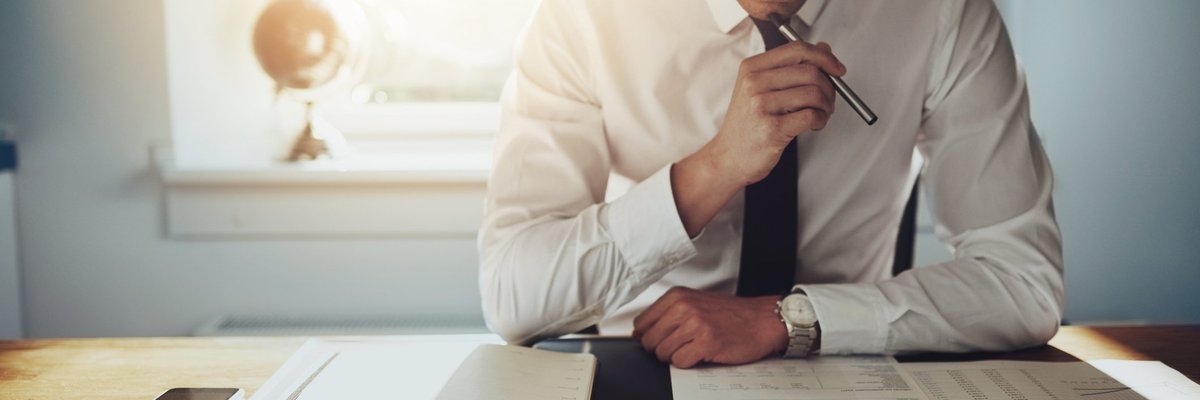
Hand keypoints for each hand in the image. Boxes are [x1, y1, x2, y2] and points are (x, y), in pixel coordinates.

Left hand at [632, 287, 787, 367]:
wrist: (762, 320)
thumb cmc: (731, 314)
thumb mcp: (695, 303)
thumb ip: (667, 314)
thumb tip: (639, 333)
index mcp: (677, 296)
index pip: (641, 323)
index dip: (648, 337)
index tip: (659, 340)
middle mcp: (683, 307)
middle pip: (649, 341)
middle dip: (660, 350)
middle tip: (679, 347)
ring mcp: (695, 325)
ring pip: (662, 353)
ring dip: (675, 357)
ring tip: (692, 349)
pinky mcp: (706, 342)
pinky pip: (680, 362)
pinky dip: (688, 363)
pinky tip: (700, 354)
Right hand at [670, 41, 844, 236]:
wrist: (727, 158)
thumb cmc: (746, 125)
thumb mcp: (761, 89)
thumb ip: (791, 67)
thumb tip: (823, 49)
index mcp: (751, 68)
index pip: (797, 50)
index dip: (824, 57)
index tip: (837, 69)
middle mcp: (754, 83)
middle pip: (810, 71)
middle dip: (829, 86)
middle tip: (828, 99)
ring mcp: (761, 106)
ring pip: (814, 93)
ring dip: (826, 105)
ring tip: (821, 114)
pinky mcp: (772, 129)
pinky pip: (811, 116)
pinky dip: (820, 120)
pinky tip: (814, 124)